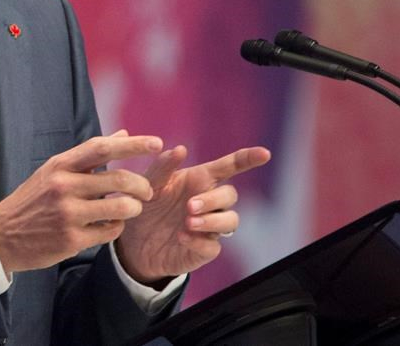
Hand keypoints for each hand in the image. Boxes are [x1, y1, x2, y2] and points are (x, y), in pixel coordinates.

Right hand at [0, 133, 161, 272]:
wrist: (1, 235)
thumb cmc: (34, 199)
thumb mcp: (54, 171)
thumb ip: (89, 155)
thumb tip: (124, 134)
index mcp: (60, 165)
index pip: (102, 147)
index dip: (133, 145)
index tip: (157, 143)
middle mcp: (63, 186)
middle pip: (118, 179)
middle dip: (142, 185)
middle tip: (149, 191)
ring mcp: (67, 214)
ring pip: (120, 207)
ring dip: (134, 208)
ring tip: (133, 208)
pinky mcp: (71, 239)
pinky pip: (109, 232)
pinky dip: (117, 227)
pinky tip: (112, 225)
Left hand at [114, 145, 271, 285]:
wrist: (134, 240)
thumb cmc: (148, 205)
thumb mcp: (148, 183)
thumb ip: (162, 166)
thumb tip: (180, 149)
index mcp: (199, 180)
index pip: (230, 167)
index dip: (248, 159)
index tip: (265, 153)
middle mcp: (209, 201)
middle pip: (230, 195)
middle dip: (213, 199)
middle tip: (189, 206)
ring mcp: (209, 227)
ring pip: (230, 221)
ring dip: (213, 221)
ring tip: (188, 222)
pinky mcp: (203, 250)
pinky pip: (213, 247)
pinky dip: (200, 242)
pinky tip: (182, 237)